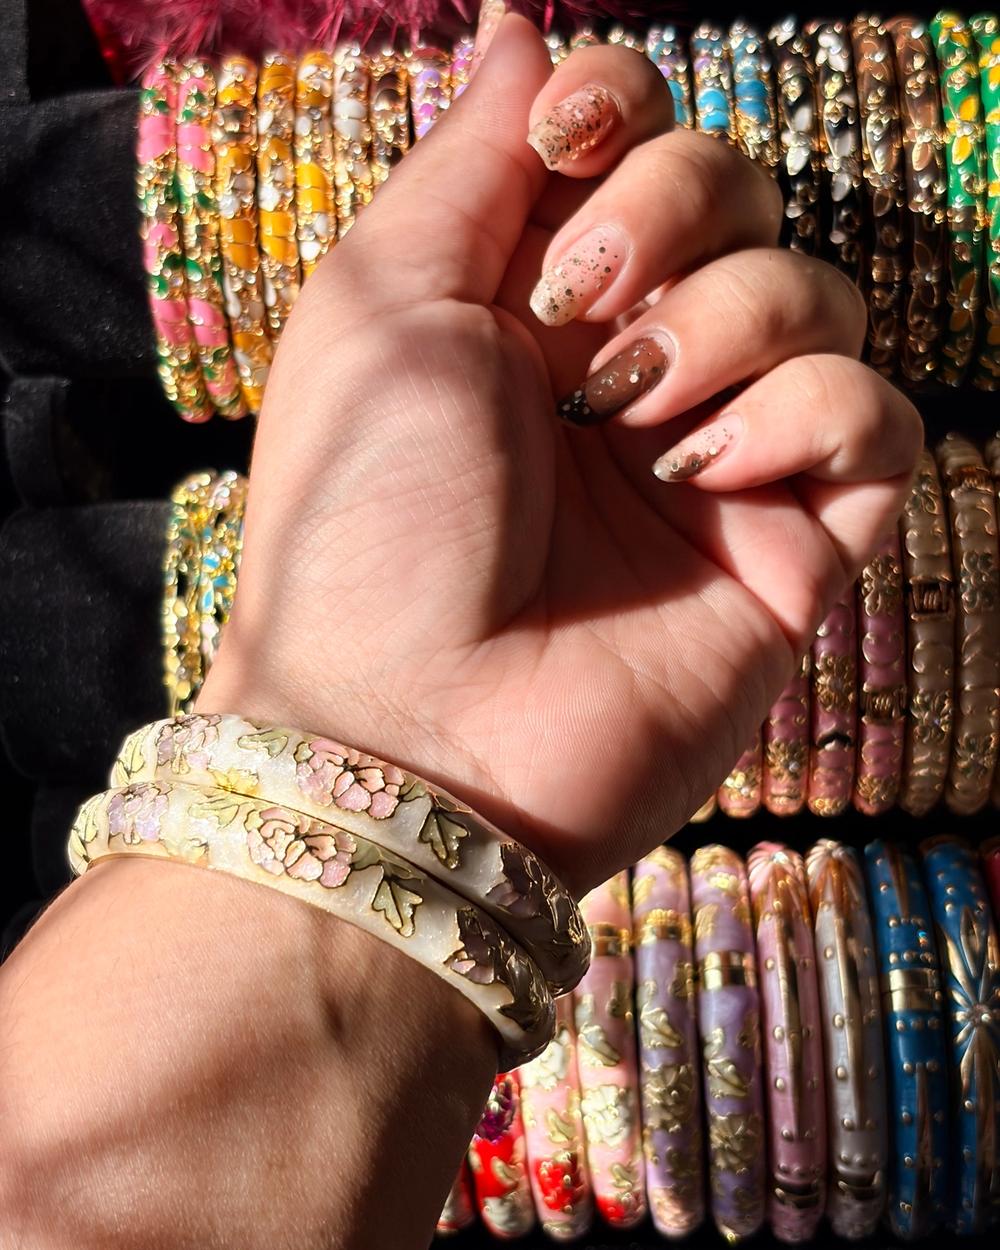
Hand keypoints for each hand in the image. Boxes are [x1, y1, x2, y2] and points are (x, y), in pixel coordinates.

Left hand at [201, 16, 920, 894]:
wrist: (411, 726)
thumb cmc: (368, 516)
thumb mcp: (386, 300)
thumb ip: (472, 158)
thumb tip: (526, 25)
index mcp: (532, 305)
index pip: (640, 142)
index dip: (629, 111)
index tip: (579, 136)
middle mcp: (630, 370)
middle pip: (740, 194)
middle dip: (672, 213)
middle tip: (581, 314)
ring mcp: (715, 459)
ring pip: (819, 295)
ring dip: (729, 322)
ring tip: (630, 415)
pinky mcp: (789, 546)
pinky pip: (876, 419)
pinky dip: (804, 418)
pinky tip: (704, 476)